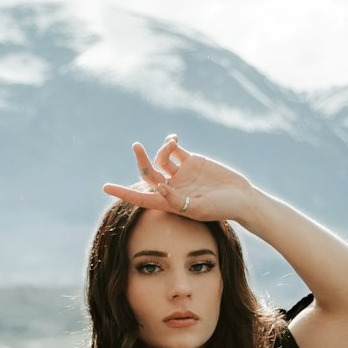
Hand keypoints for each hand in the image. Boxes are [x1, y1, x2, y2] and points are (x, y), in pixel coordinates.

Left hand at [103, 135, 254, 223]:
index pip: (141, 197)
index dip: (123, 192)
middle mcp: (172, 187)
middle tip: (136, 146)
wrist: (241, 198)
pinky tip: (173, 138)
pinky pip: (174, 150)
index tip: (105, 187)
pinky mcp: (192, 161)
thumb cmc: (222, 209)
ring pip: (161, 159)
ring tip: (172, 144)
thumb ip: (178, 200)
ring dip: (162, 150)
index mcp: (169, 202)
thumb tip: (159, 187)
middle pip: (148, 173)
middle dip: (141, 160)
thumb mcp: (199, 208)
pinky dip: (170, 142)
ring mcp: (181, 174)